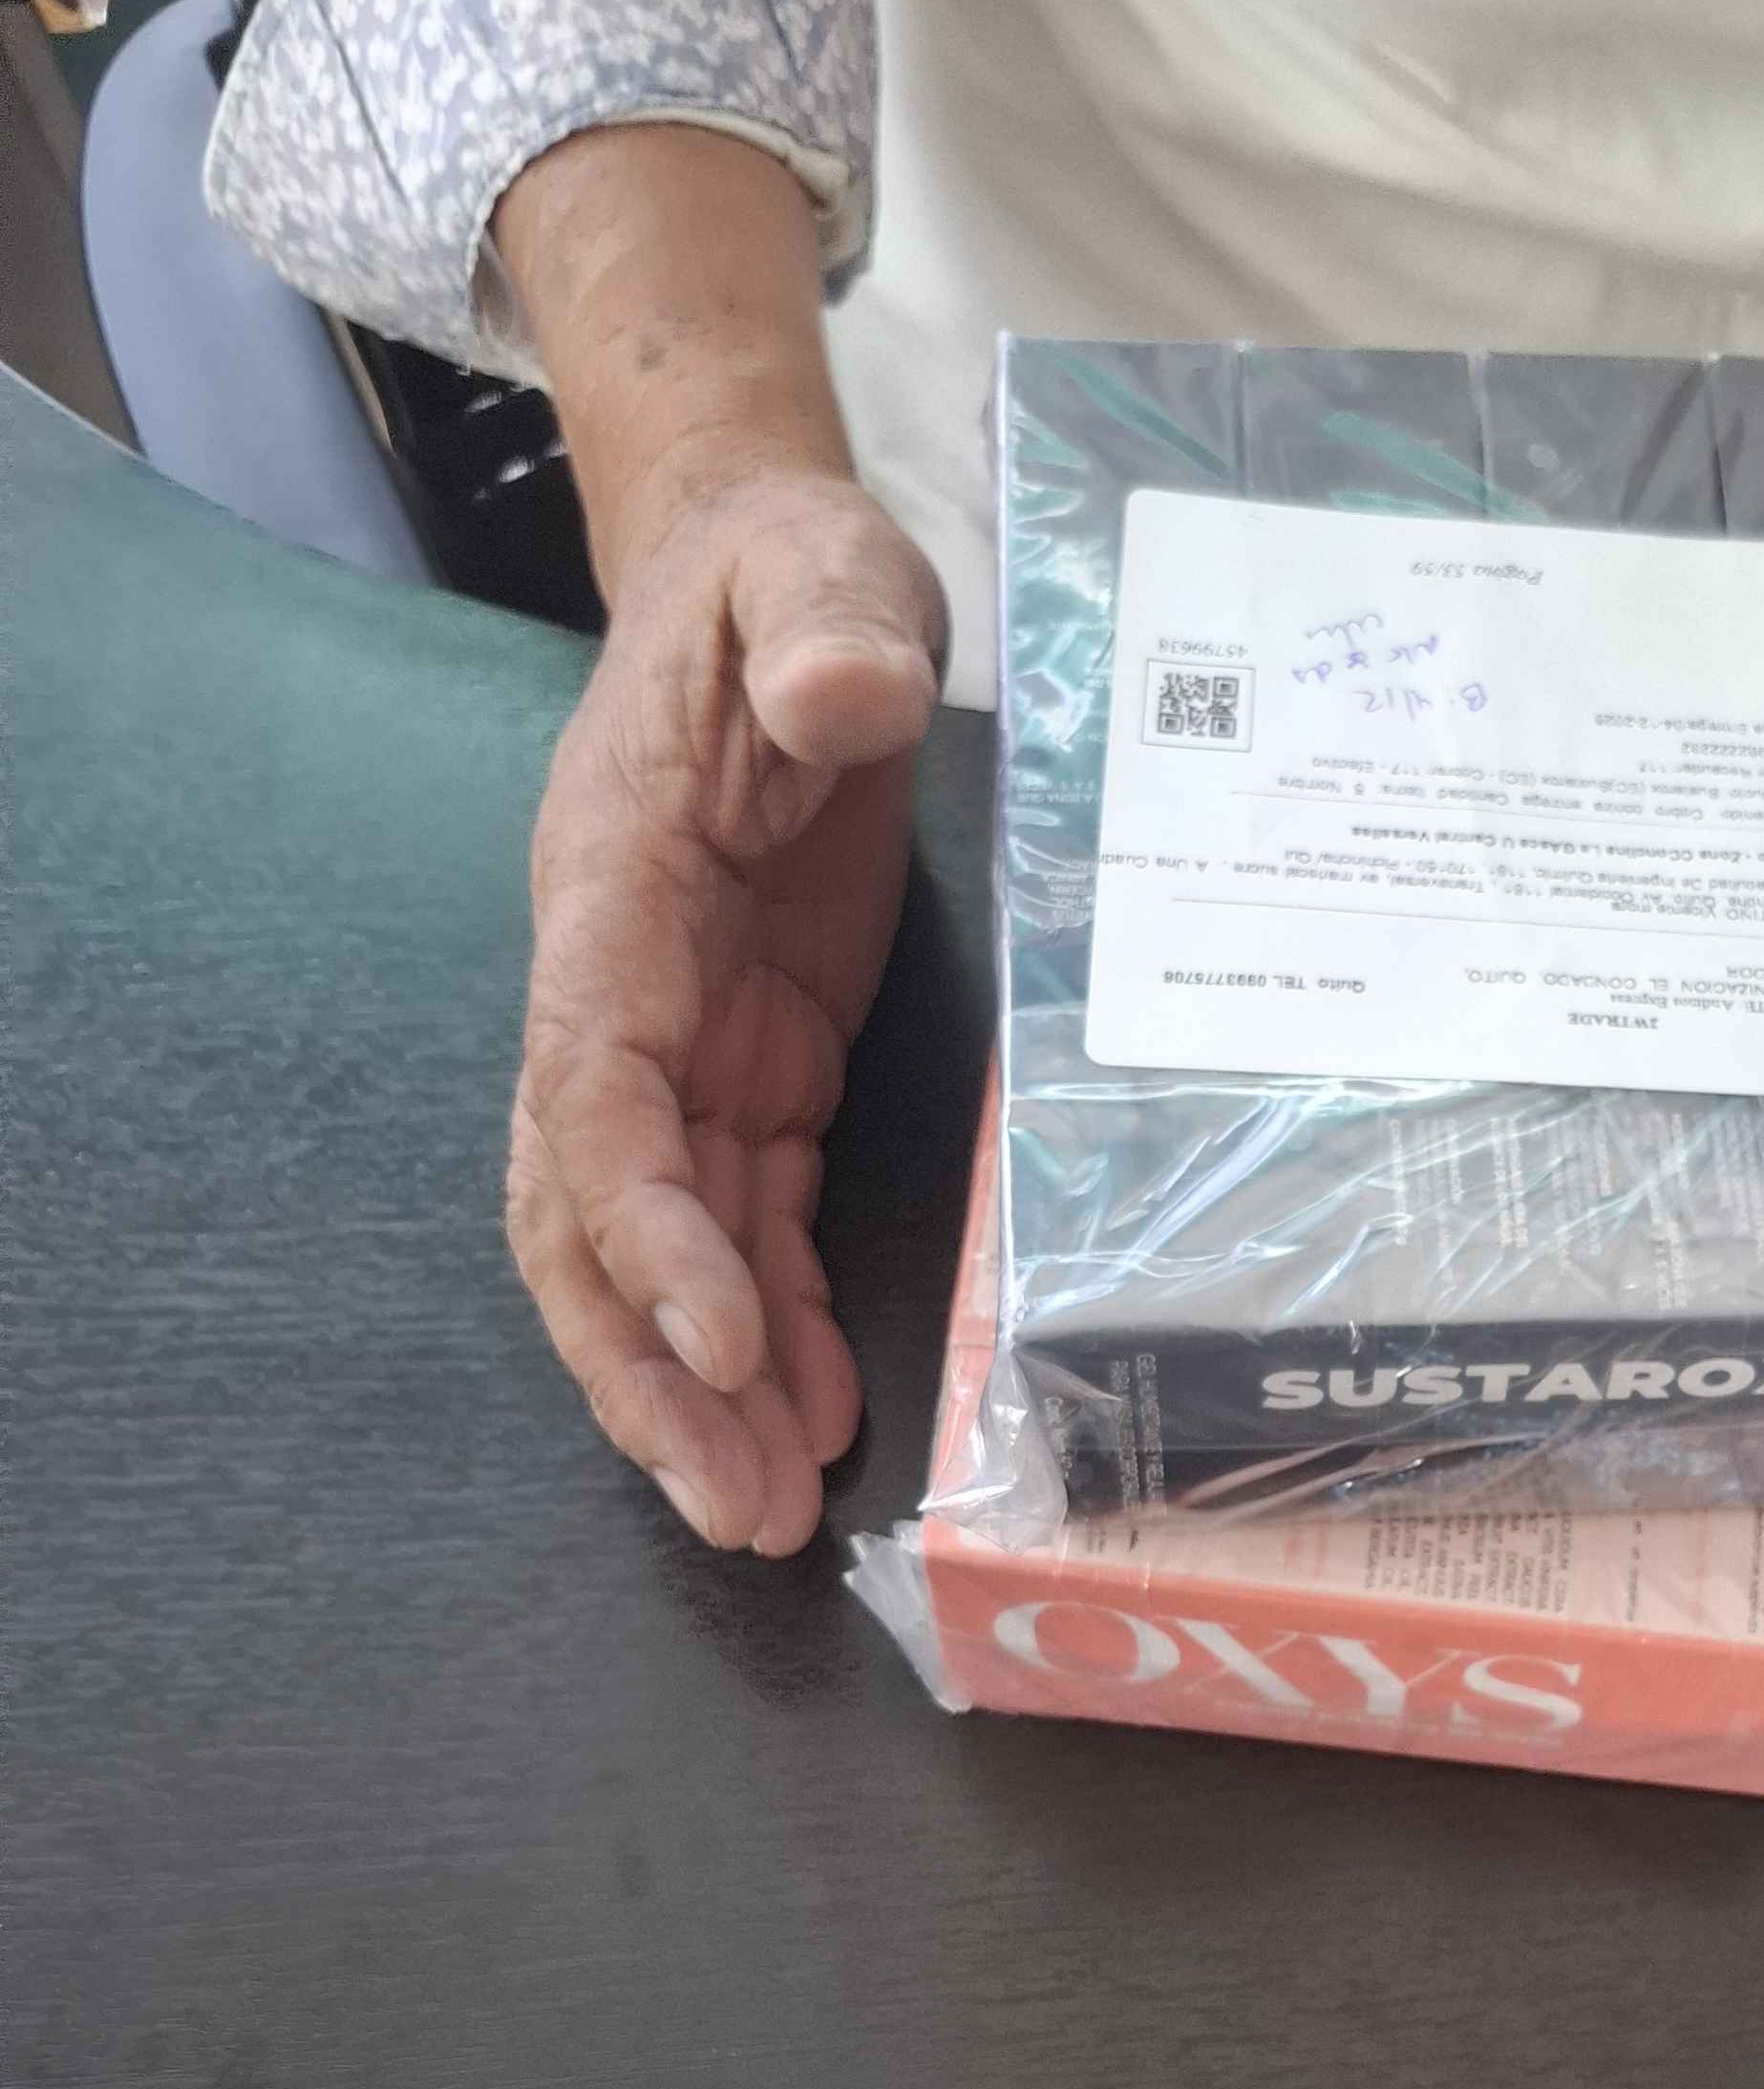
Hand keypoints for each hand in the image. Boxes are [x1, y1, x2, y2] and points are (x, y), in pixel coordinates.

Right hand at [505, 459, 946, 1552]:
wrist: (781, 588)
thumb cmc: (788, 580)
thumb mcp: (816, 571)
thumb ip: (826, 625)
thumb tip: (850, 693)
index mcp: (615, 899)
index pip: (595, 1099)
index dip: (642, 1231)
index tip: (716, 1346)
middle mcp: (624, 996)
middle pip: (588, 1220)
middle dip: (643, 1373)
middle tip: (727, 1505)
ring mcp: (685, 1045)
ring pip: (657, 1254)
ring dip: (701, 1393)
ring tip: (764, 1517)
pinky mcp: (757, 1068)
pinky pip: (744, 1225)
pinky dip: (772, 1327)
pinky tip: (822, 1419)